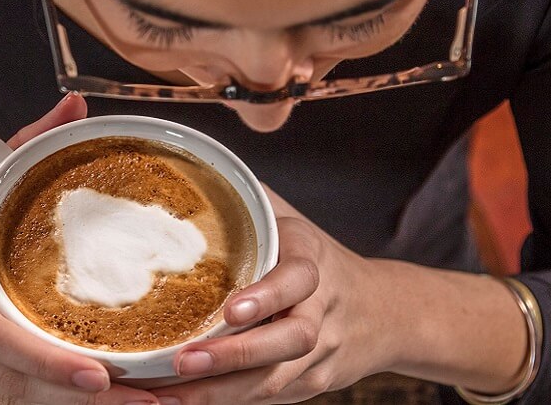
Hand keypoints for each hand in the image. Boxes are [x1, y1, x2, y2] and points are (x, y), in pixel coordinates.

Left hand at [151, 186, 388, 404]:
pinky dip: (226, 403)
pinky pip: (268, 399)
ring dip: (219, 393)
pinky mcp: (310, 385)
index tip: (230, 310)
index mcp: (313, 264)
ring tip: (167, 397)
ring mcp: (319, 355)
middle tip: (182, 361)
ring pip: (274, 381)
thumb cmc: (316, 258)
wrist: (383, 312)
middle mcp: (320, 313)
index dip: (267, 297)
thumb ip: (249, 199)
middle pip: (287, 342)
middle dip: (233, 356)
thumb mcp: (291, 220)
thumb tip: (192, 170)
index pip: (297, 280)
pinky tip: (182, 404)